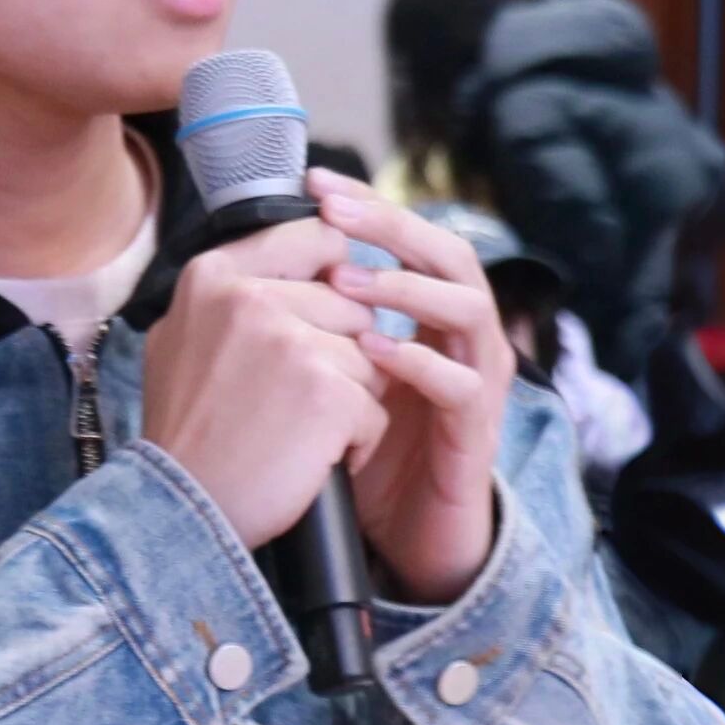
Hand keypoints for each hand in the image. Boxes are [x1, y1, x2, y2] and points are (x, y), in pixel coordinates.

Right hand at [143, 215, 388, 550]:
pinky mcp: (327, 390)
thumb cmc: (188, 432)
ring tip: (300, 429)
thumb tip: (308, 257)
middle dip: (343, 352)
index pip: (318, 237)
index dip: (335, 279)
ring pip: (371, 355)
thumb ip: (236, 291)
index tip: (324, 316)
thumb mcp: (183, 337)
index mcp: (214, 274)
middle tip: (295, 398)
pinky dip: (356, 442)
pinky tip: (313, 457)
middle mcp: (250, 296)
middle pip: (352, 303)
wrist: (179, 511)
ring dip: (352, 399)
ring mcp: (290, 340)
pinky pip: (377, 406)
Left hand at [316, 171, 515, 602]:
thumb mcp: (327, 374)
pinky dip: (418, 364)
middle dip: (392, 226)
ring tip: (350, 279)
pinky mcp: (474, 433)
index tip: (315, 183)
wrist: (403, 541)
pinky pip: (461, 386)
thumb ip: (308, 324)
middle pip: (448, 255)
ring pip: (467, 309)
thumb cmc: (361, 449)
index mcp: (426, 316)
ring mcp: (477, 382)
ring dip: (406, 288)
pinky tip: (374, 352)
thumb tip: (247, 265)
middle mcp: (461, 338)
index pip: (410, 239)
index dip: (368, 207)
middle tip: (336, 210)